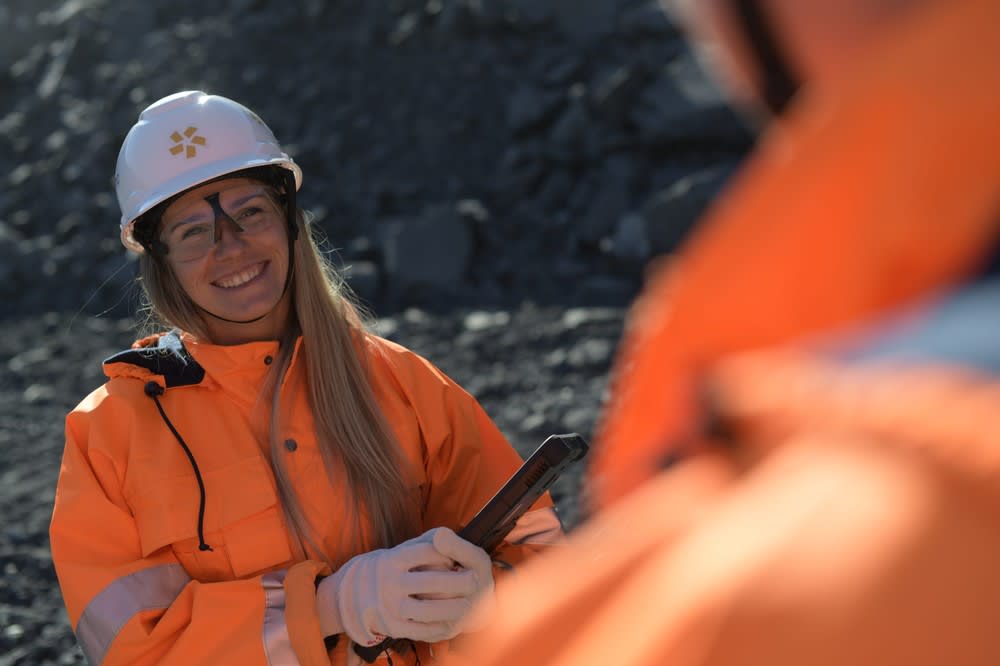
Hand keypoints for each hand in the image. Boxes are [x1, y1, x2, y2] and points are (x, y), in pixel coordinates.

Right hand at [317, 527, 493, 646]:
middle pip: (431, 582)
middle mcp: (388, 582)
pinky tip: (454, 622)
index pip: (428, 553)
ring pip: (428, 609)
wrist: (358, 596)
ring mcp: (390, 607)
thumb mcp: (407, 549)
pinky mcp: (393, 627)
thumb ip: (427, 541)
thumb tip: (445, 535)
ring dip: (453, 607)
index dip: (449, 556)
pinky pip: (420, 630)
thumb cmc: (397, 567)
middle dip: (458, 582)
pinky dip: (440, 627)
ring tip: (469, 604)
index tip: (460, 560)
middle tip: (475, 580)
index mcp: (392, 559)